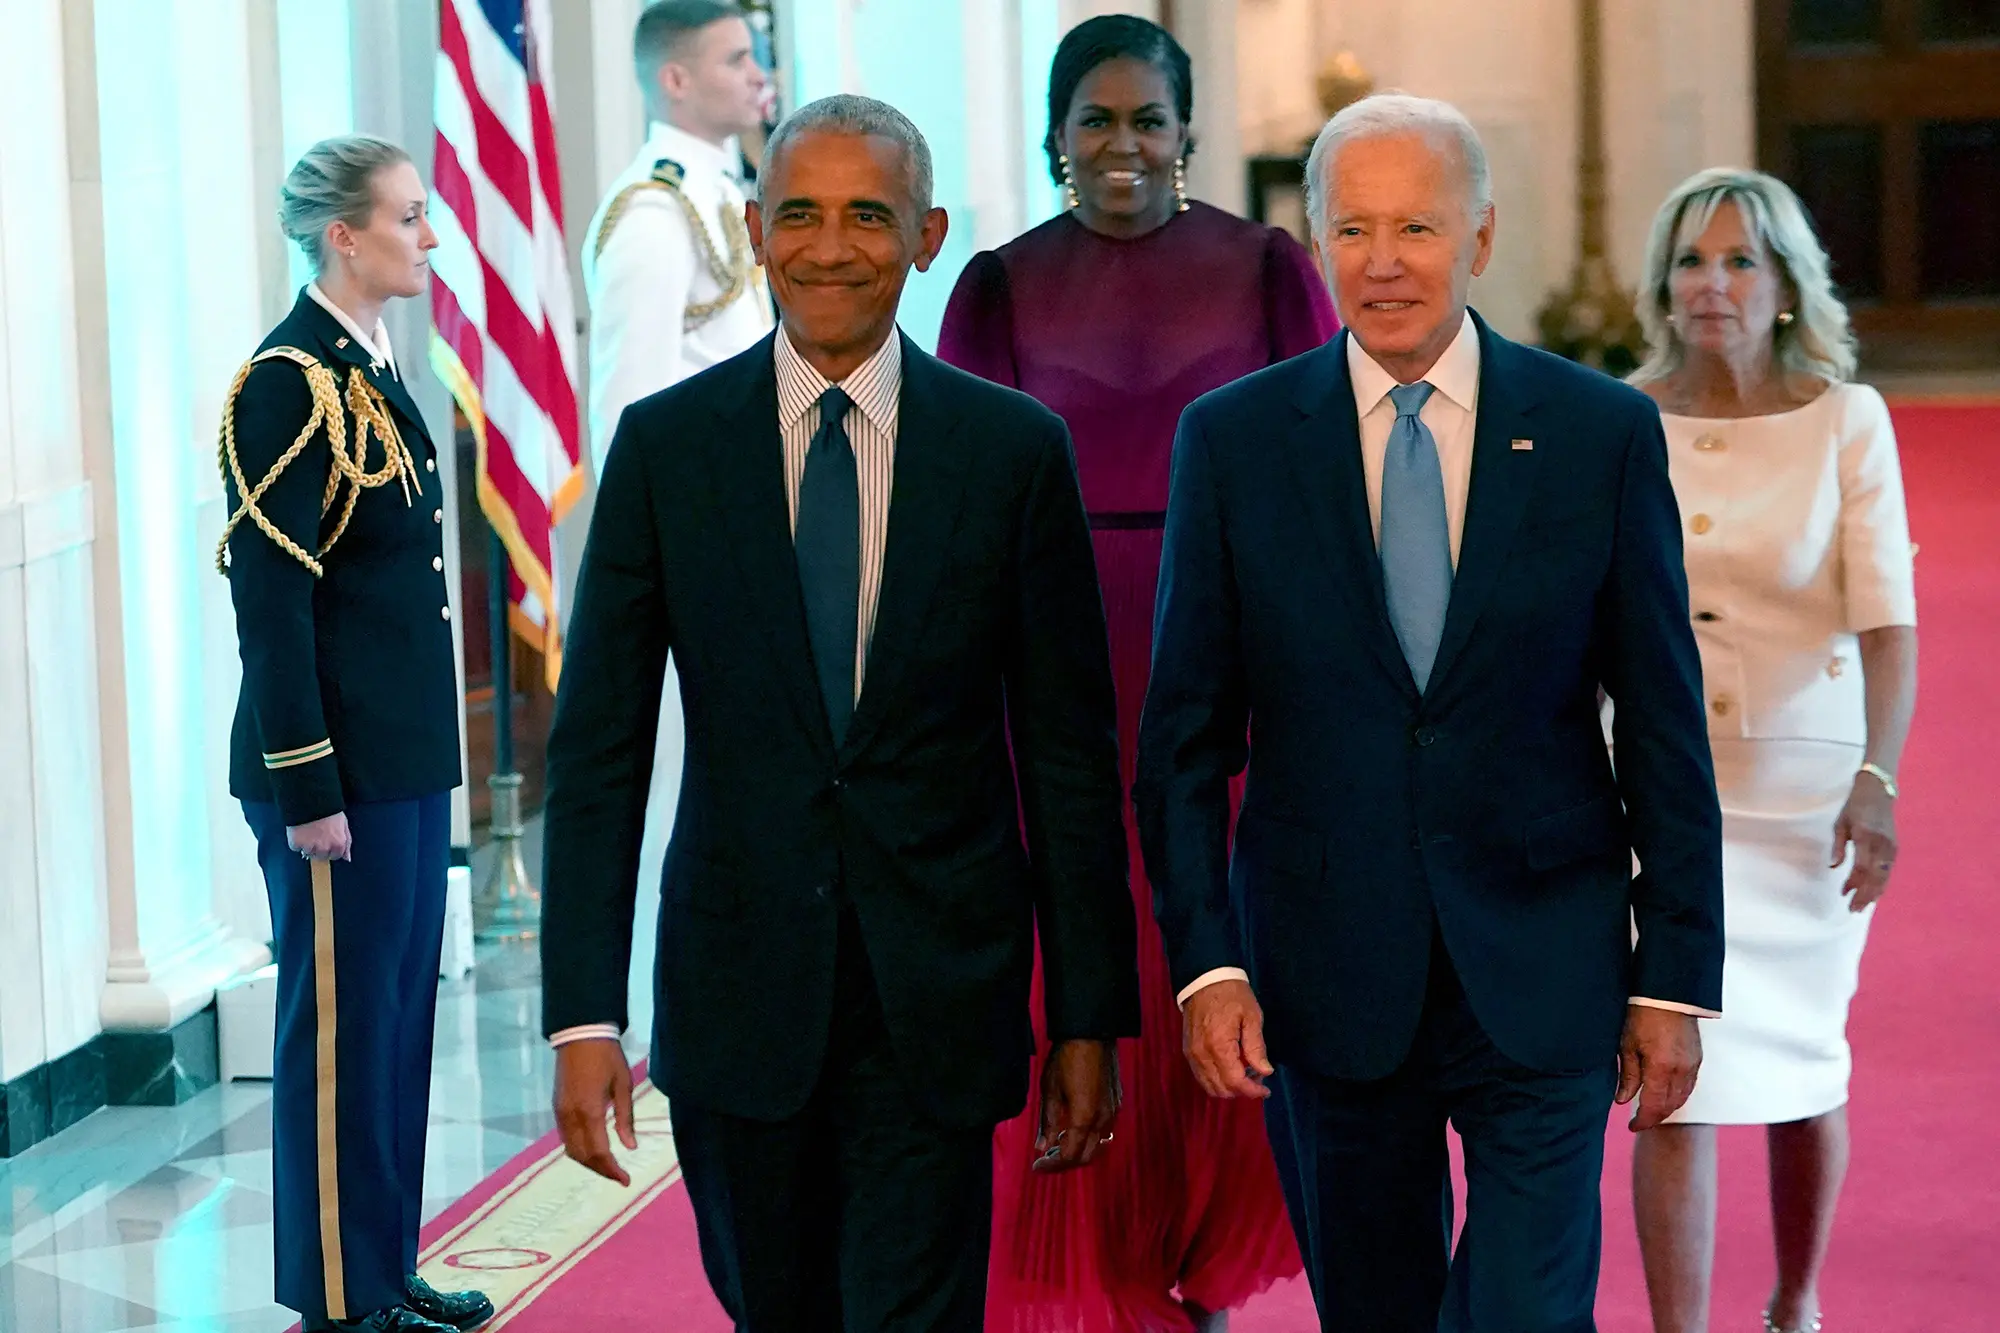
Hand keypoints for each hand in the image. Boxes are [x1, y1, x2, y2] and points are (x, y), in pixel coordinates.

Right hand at [287, 812, 351, 861]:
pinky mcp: (296, 844)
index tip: (327, 841)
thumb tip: (347, 858)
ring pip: (308, 853)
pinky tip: (300, 831)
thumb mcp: (344, 824)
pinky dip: (296, 841)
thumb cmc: (329, 810)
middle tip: (317, 835)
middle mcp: (325, 848)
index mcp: (338, 844)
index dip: (331, 849)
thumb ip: (347, 842)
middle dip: (319, 848)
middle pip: (321, 856)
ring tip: (308, 831)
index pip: (335, 856)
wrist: (311, 800)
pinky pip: (296, 848)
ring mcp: (310, 847)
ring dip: (307, 845)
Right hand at [553, 1038, 636, 1185]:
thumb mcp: (623, 1085)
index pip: (599, 1153)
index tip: (626, 1181)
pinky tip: (593, 1149)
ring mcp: (560, 1113)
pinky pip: (566, 1138)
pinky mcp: (556, 1108)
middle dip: (601, 1170)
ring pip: (571, 1150)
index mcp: (590, 1112)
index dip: (612, 1170)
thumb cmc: (607, 1057)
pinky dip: (579, 1150)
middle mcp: (571, 1117)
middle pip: (583, 1157)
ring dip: (589, 1162)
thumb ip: (625, 1118)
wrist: (580, 1035)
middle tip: (620, 1176)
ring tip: (609, 1166)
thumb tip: (630, 1147)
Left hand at [1033, 1039, 1120, 1172]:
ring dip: (1078, 1151)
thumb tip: (1042, 1147)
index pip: (1069, 1156)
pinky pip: (1104, 1131)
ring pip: (1097, 1145)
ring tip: (1057, 1146)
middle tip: (1045, 1160)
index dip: (1052, 1166)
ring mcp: (1112, 1111)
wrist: (1091, 1033)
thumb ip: (1048, 1123)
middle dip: (1064, 1162)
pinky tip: (1074, 1130)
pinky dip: (1088, 1138)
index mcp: (1084, 1119)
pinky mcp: (1115, 1102)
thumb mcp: (1050, 1091)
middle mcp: (1103, 1120)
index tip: (1037, 1166)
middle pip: (1086, 1156)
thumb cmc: (1067, 1058)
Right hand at [1181, 979, 1272, 1099]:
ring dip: (1229, 1088)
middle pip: (1221, 1089)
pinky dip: (1216, 1080)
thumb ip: (1256, 1047)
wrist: (1204, 979)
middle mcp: (1202, 1055)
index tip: (1266, 1090)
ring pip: (1209, 1087)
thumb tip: (1265, 1072)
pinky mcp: (1188, 1051)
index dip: (1252, 1091)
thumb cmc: (1231, 995)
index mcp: (1219, 1045)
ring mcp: (1192, 1054)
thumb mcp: (1252, 1016)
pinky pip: (1201, 1076)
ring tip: (1245, 1074)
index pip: (1235, 1082)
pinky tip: (1230, 1069)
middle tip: (1258, 1079)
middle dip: (1242, 1091)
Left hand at [1616, 1005, 1701, 1130]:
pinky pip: (1689, 1086)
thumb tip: (1622, 1100)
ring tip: (1650, 1110)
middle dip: (1654, 1117)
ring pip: (1682, 1098)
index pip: (1654, 1106)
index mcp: (1661, 1068)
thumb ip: (1627, 1075)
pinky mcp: (1697, 1058)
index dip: (1643, 1121)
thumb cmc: (1642, 1014)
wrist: (1666, 993)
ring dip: (1667, 1108)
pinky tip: (1666, 1094)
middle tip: (1639, 1121)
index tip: (1632, 1126)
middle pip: (1670, 1106)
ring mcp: (1692, 1065)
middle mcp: (1681, 1070)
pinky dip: (1677, 1095)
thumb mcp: (1627, 1045)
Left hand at [1833, 773, 1897, 911]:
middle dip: (1866, 894)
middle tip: (1854, 909)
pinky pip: (1888, 870)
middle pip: (1876, 876)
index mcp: (1866, 836)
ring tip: (1862, 905)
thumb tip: (1834, 867)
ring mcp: (1891, 846)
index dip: (1853, 883)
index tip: (1844, 894)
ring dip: (1874, 892)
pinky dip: (1880, 883)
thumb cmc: (1854, 806)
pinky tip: (1872, 892)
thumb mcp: (1840, 823)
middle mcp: (1882, 844)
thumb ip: (1838, 846)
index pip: (1862, 867)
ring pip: (1885, 876)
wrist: (1878, 792)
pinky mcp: (1895, 847)